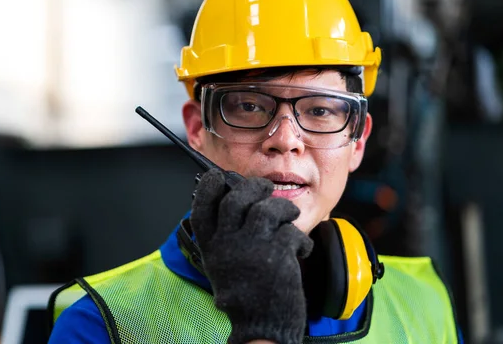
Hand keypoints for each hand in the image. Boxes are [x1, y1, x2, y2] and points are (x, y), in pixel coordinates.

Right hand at [191, 169, 313, 343]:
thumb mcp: (223, 264)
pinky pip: (291, 230)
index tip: (218, 176)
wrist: (261, 327)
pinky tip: (300, 249)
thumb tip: (237, 202)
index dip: (209, 186)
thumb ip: (225, 236)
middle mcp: (228, 244)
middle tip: (264, 187)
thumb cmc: (245, 295)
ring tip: (288, 215)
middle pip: (236, 198)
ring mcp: (251, 248)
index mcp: (212, 246)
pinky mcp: (277, 255)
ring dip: (281, 207)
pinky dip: (301, 238)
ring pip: (265, 208)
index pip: (202, 206)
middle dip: (252, 186)